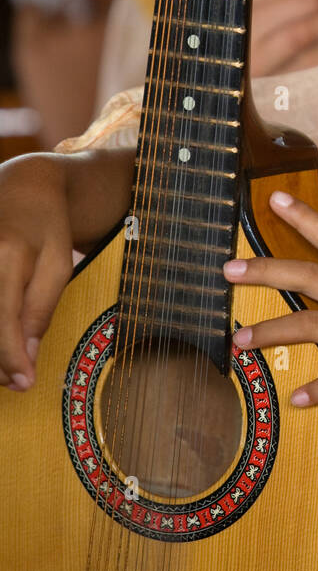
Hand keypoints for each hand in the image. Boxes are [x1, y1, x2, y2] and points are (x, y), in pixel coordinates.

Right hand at [0, 154, 74, 388]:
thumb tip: (26, 356)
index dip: (10, 356)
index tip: (24, 383)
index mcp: (8, 255)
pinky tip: (1, 339)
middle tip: (17, 377)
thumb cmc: (46, 226)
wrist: (22, 187)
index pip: (4, 318)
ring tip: (7, 362)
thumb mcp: (59, 263)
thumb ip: (42, 308)